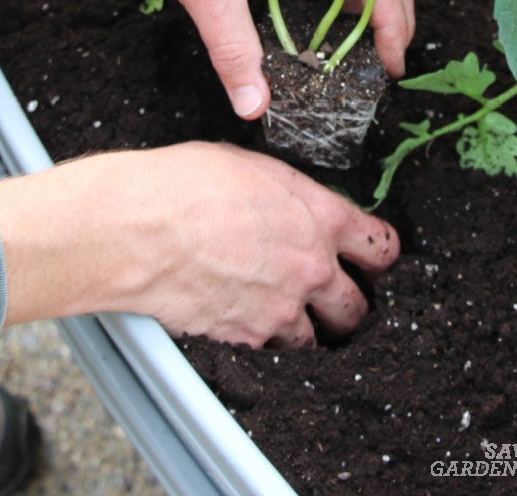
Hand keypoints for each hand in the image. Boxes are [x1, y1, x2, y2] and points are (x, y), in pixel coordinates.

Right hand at [0, 143, 398, 346]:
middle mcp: (311, 266)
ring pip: (318, 337)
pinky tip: (247, 316)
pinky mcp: (246, 336)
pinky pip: (273, 349)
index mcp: (319, 215)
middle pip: (358, 306)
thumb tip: (296, 207)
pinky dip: (266, 338)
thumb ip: (289, 195)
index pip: (379, 246)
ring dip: (308, 327)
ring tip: (287, 313)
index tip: (374, 258)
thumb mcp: (250, 168)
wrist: (136, 226)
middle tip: (334, 296)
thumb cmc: (182, 185)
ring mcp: (281, 307)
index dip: (380, 254)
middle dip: (350, 302)